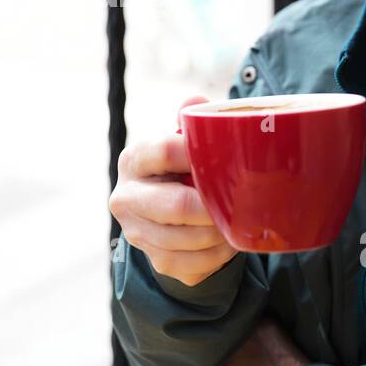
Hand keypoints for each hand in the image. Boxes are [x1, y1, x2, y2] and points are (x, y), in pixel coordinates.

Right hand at [109, 95, 237, 286]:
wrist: (160, 214)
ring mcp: (137, 234)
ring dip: (221, 232)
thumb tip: (196, 102)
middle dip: (212, 205)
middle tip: (238, 200)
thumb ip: (189, 125)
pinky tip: (229, 240)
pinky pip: (196, 263)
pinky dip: (220, 254)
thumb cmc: (177, 170)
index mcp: (133, 161)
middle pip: (176, 205)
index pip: (163, 151)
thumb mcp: (180, 145)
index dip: (196, 152)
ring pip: (189, 239)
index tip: (224, 155)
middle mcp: (126, 199)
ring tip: (239, 220)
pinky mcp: (155, 260)